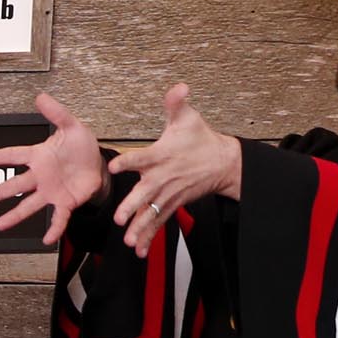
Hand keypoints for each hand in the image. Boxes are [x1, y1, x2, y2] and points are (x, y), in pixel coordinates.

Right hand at [0, 93, 107, 247]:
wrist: (99, 164)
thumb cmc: (81, 146)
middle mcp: (40, 176)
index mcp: (39, 157)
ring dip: (14, 215)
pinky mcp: (65, 202)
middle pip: (15, 185)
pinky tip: (46, 240)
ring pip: (29, 205)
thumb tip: (40, 97)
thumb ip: (56, 113)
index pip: (12, 156)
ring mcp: (51, 192)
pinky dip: (53, 229)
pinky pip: (58, 217)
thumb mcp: (72, 125)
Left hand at [105, 83, 243, 251]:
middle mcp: (162, 177)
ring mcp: (168, 194)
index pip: (142, 157)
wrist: (224, 162)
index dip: (128, 160)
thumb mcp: (188, 118)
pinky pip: (159, 222)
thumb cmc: (201, 139)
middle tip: (121, 218)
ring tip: (130, 241)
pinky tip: (139, 250)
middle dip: (133, 205)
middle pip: (145, 193)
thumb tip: (178, 87)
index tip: (114, 164)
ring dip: (140, 228)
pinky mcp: (173, 204)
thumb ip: (176, 103)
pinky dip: (150, 236)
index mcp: (161, 155)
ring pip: (152, 212)